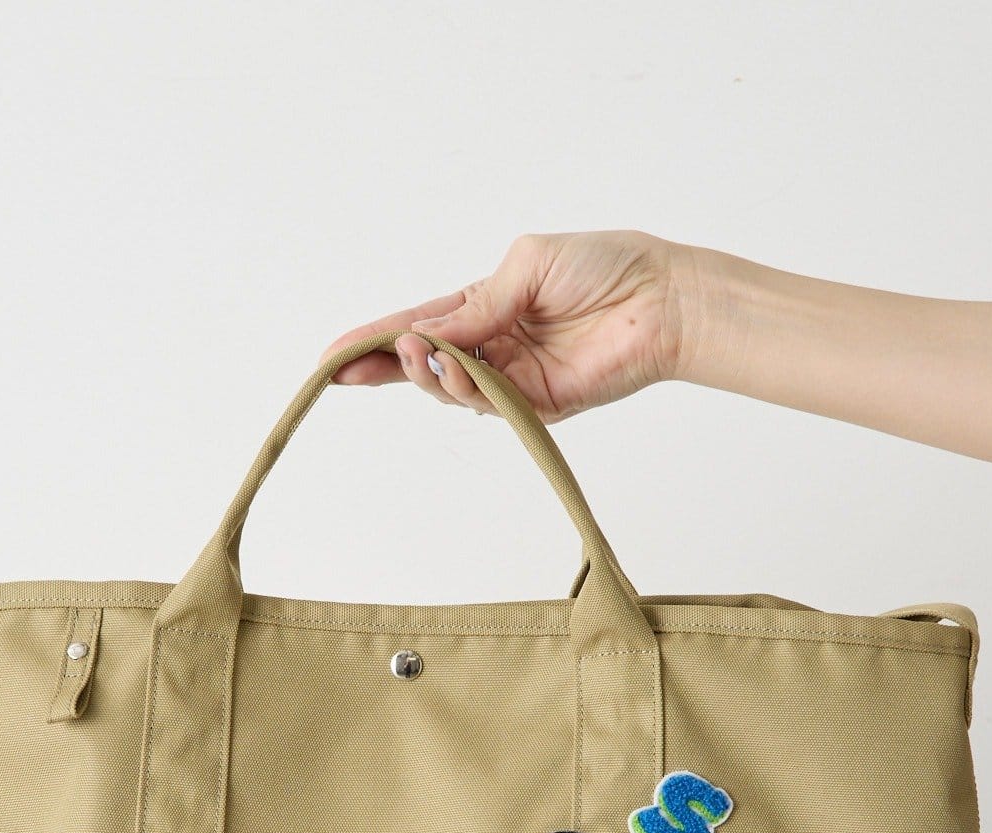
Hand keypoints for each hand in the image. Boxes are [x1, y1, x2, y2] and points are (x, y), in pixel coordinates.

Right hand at [320, 231, 704, 423]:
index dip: (374, 342)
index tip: (330, 358)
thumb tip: (428, 332)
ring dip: (425, 375)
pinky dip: (462, 389)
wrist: (661, 300)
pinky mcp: (537, 407)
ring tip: (417, 354)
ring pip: (449, 390)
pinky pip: (486, 405)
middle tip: (353, 367)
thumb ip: (476, 303)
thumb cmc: (604, 266)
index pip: (418, 326)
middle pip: (422, 366)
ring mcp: (511, 380)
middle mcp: (491, 346)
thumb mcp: (526, 265)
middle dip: (384, 368)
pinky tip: (452, 368)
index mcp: (485, 305)